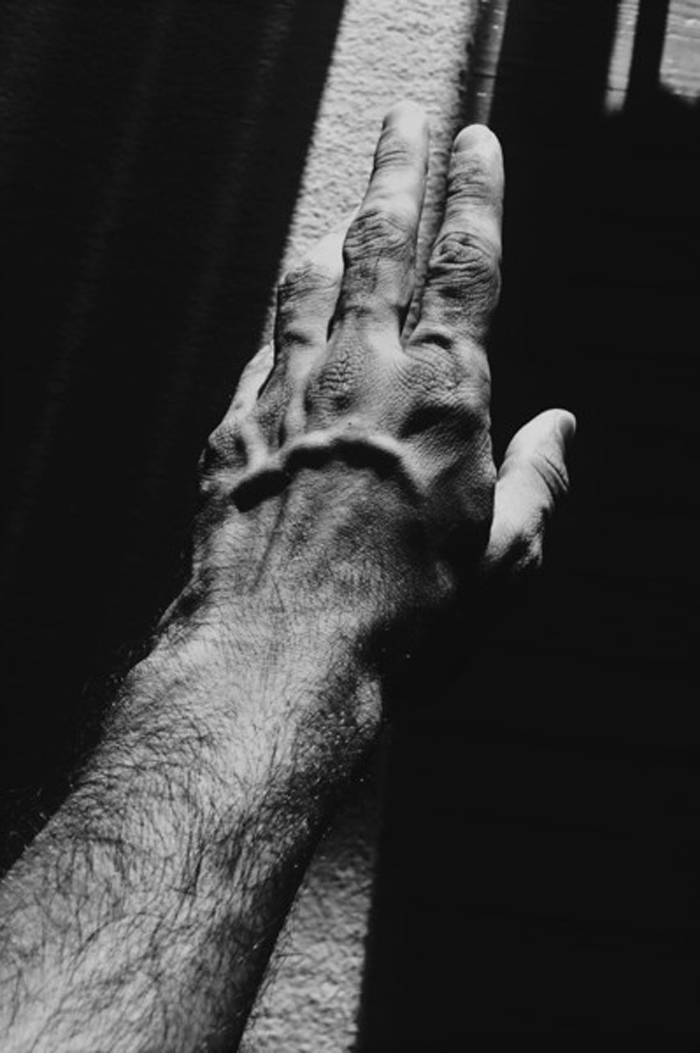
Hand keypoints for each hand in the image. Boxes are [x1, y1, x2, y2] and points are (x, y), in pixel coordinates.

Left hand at [165, 101, 574, 697]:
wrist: (283, 658)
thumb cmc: (406, 619)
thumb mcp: (506, 562)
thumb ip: (539, 483)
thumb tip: (562, 430)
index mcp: (443, 397)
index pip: (465, 266)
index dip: (474, 195)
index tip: (476, 143)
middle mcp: (362, 375)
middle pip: (380, 241)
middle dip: (397, 168)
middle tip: (404, 118)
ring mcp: (289, 396)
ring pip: (309, 282)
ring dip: (332, 231)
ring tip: (348, 205)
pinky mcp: (236, 431)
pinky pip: (262, 351)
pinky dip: (283, 320)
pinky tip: (291, 315)